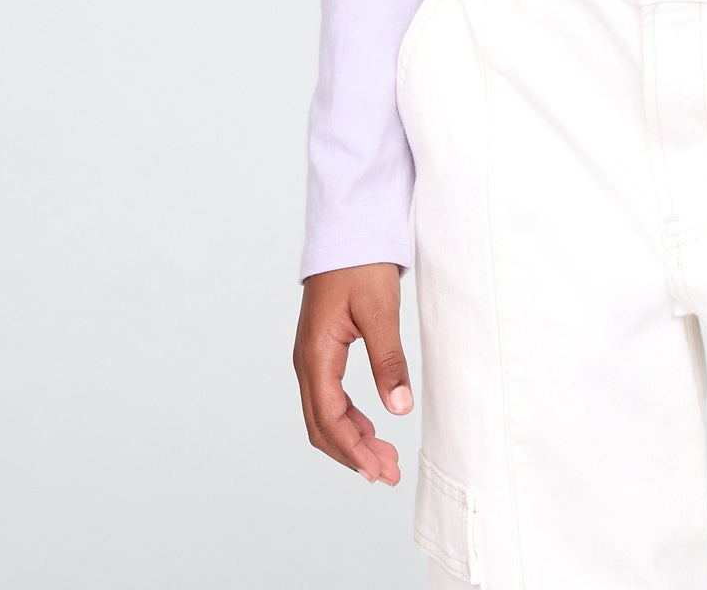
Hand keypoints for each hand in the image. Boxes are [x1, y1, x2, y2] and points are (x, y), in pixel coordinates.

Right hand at [294, 263, 412, 482]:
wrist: (347, 231)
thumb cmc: (361, 266)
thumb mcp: (380, 312)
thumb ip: (389, 361)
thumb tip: (399, 408)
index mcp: (316, 355)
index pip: (329, 419)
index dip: (353, 451)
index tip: (377, 473)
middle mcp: (306, 362)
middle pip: (321, 426)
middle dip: (353, 454)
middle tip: (387, 474)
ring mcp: (311, 358)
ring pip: (324, 415)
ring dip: (352, 440)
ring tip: (385, 459)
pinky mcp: (321, 352)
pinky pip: (329, 398)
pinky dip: (349, 420)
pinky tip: (372, 428)